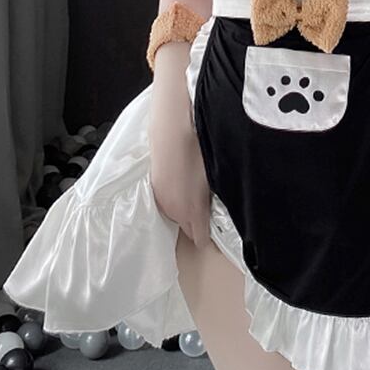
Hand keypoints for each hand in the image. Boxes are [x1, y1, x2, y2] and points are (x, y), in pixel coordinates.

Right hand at [149, 131, 212, 248]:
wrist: (171, 132)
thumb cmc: (196, 153)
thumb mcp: (212, 178)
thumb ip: (212, 202)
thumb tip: (214, 212)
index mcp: (191, 212)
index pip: (199, 237)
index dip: (207, 234)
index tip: (214, 229)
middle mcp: (173, 211)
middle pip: (187, 226)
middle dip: (196, 222)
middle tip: (207, 207)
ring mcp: (162, 199)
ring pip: (176, 213)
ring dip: (184, 208)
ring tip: (194, 191)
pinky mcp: (155, 188)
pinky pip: (167, 201)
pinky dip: (175, 197)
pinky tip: (182, 181)